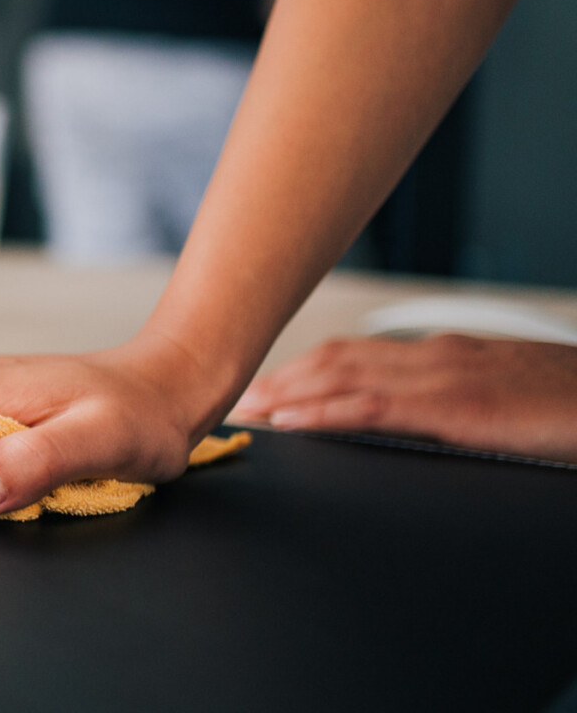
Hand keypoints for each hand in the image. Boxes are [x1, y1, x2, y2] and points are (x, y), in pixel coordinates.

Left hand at [231, 335, 576, 462]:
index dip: (301, 369)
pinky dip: (324, 412)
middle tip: (233, 398)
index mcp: (444, 354)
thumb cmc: (570, 407)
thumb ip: (452, 404)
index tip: (263, 388)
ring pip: (343, 376)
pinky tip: (292, 423)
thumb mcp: (501, 400)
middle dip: (280, 378)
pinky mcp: (456, 406)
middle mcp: (435, 355)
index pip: (354, 355)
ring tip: (246, 410)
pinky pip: (374, 407)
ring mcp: (444, 377)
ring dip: (287, 392)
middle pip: (336, 360)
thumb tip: (414, 422)